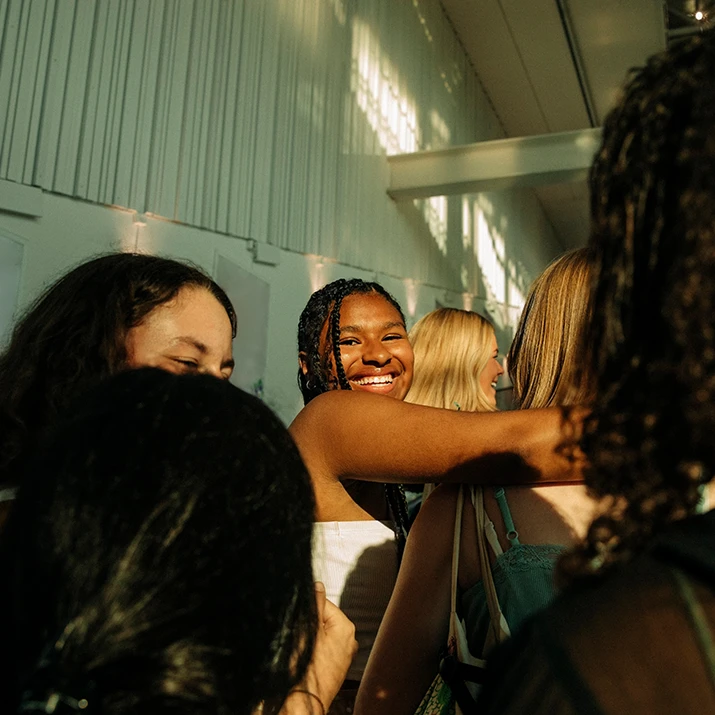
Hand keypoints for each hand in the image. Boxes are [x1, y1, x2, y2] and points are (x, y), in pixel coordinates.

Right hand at [281, 582, 357, 712]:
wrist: (302, 703)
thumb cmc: (305, 670)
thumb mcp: (307, 630)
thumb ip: (315, 605)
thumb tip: (318, 585)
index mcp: (346, 627)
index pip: (323, 603)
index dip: (307, 609)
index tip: (297, 618)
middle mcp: (349, 641)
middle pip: (323, 619)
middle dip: (309, 624)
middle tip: (298, 636)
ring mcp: (342, 656)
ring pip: (321, 635)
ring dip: (309, 637)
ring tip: (300, 649)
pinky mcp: (334, 668)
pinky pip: (321, 650)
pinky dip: (312, 650)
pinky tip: (304, 659)